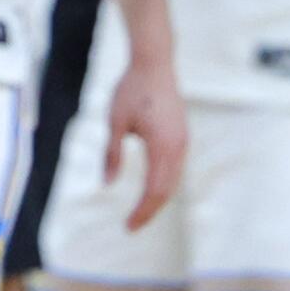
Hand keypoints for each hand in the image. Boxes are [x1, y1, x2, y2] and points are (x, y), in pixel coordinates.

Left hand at [104, 57, 185, 229]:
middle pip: (166, 190)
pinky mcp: (182, 136)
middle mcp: (178, 147)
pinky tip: (151, 190)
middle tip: (131, 226)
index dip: (142, 211)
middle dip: (149, 210)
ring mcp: (183, 142)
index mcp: (163, 146)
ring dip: (158, 199)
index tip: (128, 226)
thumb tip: (106, 183)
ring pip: (173, 181)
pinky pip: (175, 168)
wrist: (154, 63)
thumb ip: (112, 154)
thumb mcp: (114, 122)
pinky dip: (163, 184)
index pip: (155, 190)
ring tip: (139, 213)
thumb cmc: (131, 89)